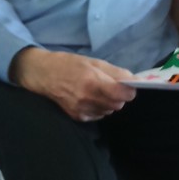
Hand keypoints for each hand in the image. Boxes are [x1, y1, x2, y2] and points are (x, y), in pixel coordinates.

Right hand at [10, 48, 136, 121]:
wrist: (43, 75)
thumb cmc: (69, 64)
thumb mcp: (94, 62)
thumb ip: (116, 72)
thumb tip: (135, 80)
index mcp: (93, 82)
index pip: (123, 94)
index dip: (129, 90)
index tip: (128, 86)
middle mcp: (87, 99)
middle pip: (118, 104)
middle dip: (119, 96)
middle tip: (110, 86)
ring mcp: (82, 110)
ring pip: (109, 111)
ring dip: (109, 102)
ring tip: (97, 90)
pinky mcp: (78, 117)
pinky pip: (98, 115)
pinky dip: (99, 107)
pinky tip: (89, 98)